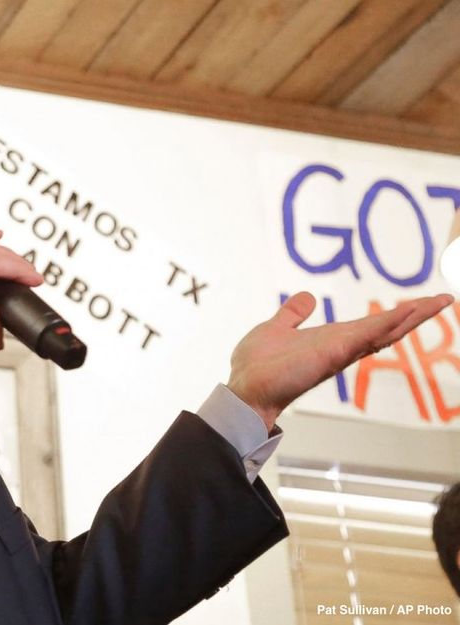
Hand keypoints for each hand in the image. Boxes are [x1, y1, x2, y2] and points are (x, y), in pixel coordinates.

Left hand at [227, 291, 452, 429]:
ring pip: (385, 330)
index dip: (395, 314)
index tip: (420, 302)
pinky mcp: (334, 353)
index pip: (370, 325)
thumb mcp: (276, 329)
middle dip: (416, 314)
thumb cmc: (257, 366)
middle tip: (445, 298)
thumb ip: (292, 314)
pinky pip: (367, 335)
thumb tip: (307, 297)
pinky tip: (411, 310)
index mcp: (330, 339)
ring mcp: (341, 351)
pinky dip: (389, 322)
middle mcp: (341, 346)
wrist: (244, 389)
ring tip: (441, 300)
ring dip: (413, 315)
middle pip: (387, 328)